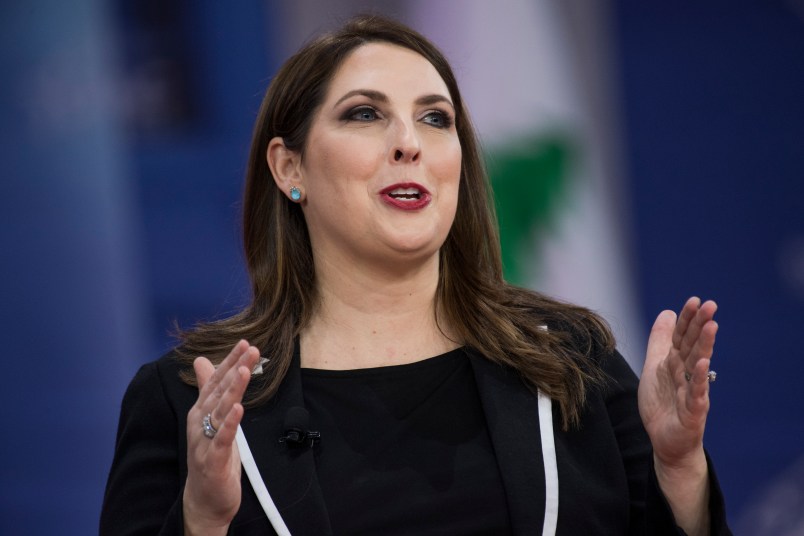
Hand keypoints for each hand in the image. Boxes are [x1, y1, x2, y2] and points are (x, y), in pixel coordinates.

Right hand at [183, 340, 258, 534]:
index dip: (231, 361)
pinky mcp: (212, 460)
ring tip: (243, 371)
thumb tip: (202, 360)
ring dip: (232, 390)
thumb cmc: (210, 455)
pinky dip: (229, 423)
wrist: (205, 499)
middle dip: (235, 368)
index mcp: (201, 410)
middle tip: (251, 349)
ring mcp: (204, 441)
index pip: (217, 380)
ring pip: (219, 411)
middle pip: (219, 391)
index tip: (246, 343)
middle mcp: (200, 422)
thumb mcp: (212, 418)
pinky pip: (221, 439)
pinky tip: (238, 409)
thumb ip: (208, 389)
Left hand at [638, 297, 717, 534]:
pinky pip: (696, 393)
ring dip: (704, 346)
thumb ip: (660, 341)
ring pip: (698, 366)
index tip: (694, 300)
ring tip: (711, 326)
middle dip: (700, 326)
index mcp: (676, 363)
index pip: (682, 336)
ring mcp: (692, 392)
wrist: (665, 440)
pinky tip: (703, 365)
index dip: (687, 319)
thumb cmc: (662, 403)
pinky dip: (699, 379)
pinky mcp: (692, 411)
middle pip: (693, 346)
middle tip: (710, 305)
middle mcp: (687, 374)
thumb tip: (667, 312)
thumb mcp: (654, 366)